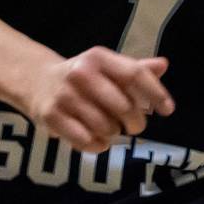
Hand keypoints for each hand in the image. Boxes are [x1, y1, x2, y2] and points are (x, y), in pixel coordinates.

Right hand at [23, 47, 174, 153]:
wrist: (36, 81)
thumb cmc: (82, 76)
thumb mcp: (106, 67)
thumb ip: (135, 69)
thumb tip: (163, 65)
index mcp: (98, 58)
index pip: (135, 74)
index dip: (156, 93)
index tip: (168, 110)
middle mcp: (81, 73)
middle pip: (124, 106)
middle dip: (136, 122)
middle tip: (134, 126)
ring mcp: (65, 96)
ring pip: (106, 127)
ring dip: (114, 134)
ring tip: (109, 128)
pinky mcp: (52, 117)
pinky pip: (87, 141)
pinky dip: (98, 146)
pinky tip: (97, 139)